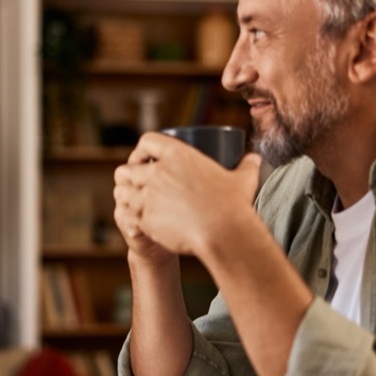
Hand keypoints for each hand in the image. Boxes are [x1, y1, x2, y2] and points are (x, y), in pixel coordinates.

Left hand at [114, 133, 261, 260]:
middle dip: (127, 176)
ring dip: (124, 195)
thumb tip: (255, 158)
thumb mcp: (242, 180)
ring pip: (121, 191)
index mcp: (177, 155)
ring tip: (132, 201)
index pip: (147, 141)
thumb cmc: (233, 206)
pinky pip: (126, 213)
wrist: (223, 234)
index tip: (143, 159)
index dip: (141, 149)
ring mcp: (148, 195)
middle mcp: (157, 172)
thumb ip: (247, 166)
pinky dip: (128, 216)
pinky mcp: (144, 217)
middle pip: (127, 168)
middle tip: (135, 184)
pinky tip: (135, 220)